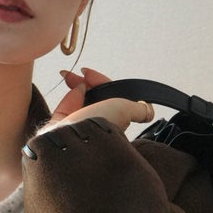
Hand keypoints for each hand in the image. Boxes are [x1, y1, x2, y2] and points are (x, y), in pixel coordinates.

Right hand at [35, 64, 155, 136]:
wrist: (72, 139)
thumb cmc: (99, 125)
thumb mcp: (125, 111)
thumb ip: (139, 110)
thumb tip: (149, 111)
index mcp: (111, 122)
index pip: (107, 96)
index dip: (101, 82)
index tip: (90, 73)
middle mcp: (95, 124)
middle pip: (92, 97)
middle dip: (85, 82)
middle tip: (79, 72)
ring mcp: (77, 126)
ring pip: (78, 101)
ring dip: (75, 85)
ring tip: (69, 76)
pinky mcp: (62, 128)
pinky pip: (66, 107)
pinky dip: (68, 96)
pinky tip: (68, 86)